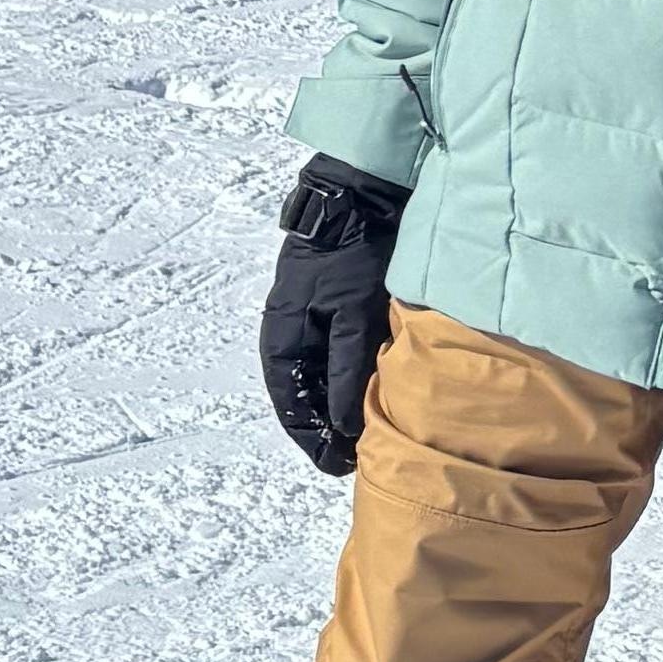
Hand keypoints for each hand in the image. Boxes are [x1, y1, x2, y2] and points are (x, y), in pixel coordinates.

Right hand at [259, 156, 407, 475]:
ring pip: (326, 378)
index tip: (339, 465)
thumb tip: (344, 427)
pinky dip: (357, 378)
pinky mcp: (341, 309)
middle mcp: (293, 335)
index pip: (291, 405)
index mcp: (282, 339)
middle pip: (307, 396)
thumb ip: (347, 368)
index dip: (313, 439)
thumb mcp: (351, 314)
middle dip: (330, 428)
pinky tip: (380, 392)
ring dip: (345, 405)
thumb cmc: (352, 254)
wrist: (363, 196)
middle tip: (360, 457)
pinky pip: (344, 357)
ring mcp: (316, 321)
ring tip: (374, 432)